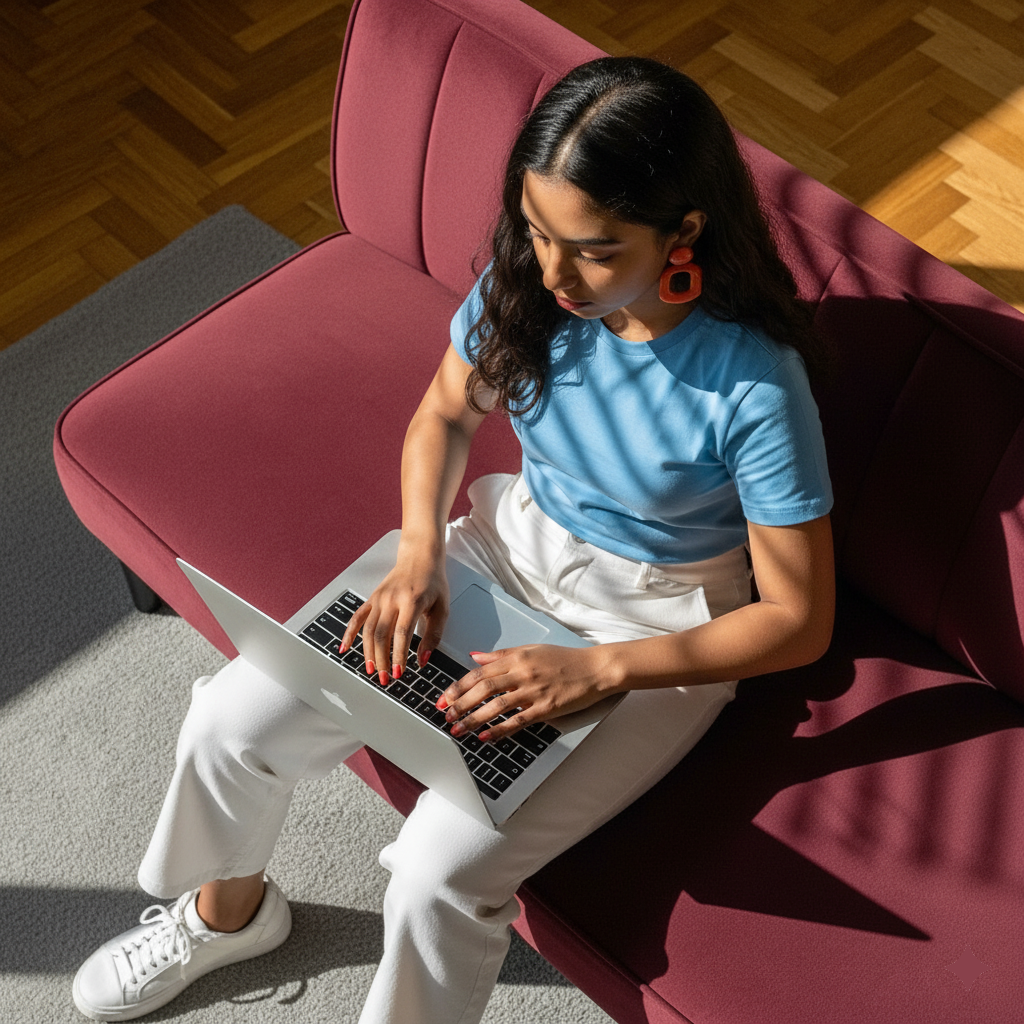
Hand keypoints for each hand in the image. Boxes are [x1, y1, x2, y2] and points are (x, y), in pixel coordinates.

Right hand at [340, 542, 448, 685]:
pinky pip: (357, 617)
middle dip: (382, 659)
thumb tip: (422, 660)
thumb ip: (434, 635)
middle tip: (385, 678)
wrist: (420, 557)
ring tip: (372, 670)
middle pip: (381, 634)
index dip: (398, 655)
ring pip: (368, 630)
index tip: (399, 672)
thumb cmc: (433, 582)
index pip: (401, 633)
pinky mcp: (372, 598)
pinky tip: (345, 648)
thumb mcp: (442, 608)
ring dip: (368, 653)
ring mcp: (379, 598)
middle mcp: (391, 599)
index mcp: (411, 601)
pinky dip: (349, 634)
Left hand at [437, 643, 617, 741]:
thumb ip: (500, 654)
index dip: (459, 686)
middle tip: (445, 715)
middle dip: (460, 704)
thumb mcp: (530, 649)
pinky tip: (485, 737)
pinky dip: (500, 729)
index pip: (479, 673)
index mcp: (516, 658)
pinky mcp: (546, 708)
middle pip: (483, 689)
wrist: (595, 669)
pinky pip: (518, 721)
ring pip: (496, 706)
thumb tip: (475, 656)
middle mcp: (522, 673)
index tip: (445, 697)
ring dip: (473, 718)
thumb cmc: (565, 659)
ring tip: (458, 728)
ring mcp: (534, 691)